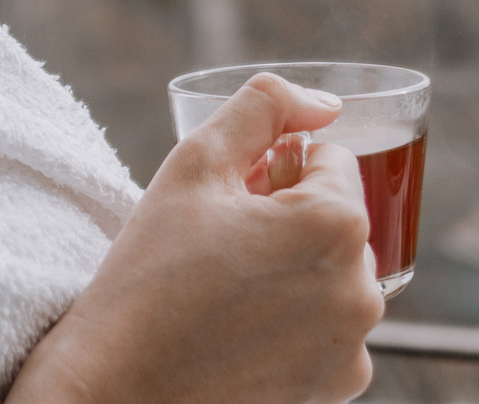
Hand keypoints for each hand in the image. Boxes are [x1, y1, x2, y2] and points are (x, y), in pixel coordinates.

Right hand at [8, 75, 382, 403]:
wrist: (116, 390)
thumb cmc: (149, 273)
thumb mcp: (194, 163)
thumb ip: (265, 106)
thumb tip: (324, 102)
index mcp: (335, 224)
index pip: (329, 160)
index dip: (275, 171)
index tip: (230, 205)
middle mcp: (361, 289)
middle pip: (337, 217)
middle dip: (291, 218)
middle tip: (223, 247)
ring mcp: (353, 346)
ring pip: (334, 270)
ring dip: (296, 267)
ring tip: (229, 289)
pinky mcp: (338, 387)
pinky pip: (331, 325)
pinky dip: (298, 320)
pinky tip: (242, 331)